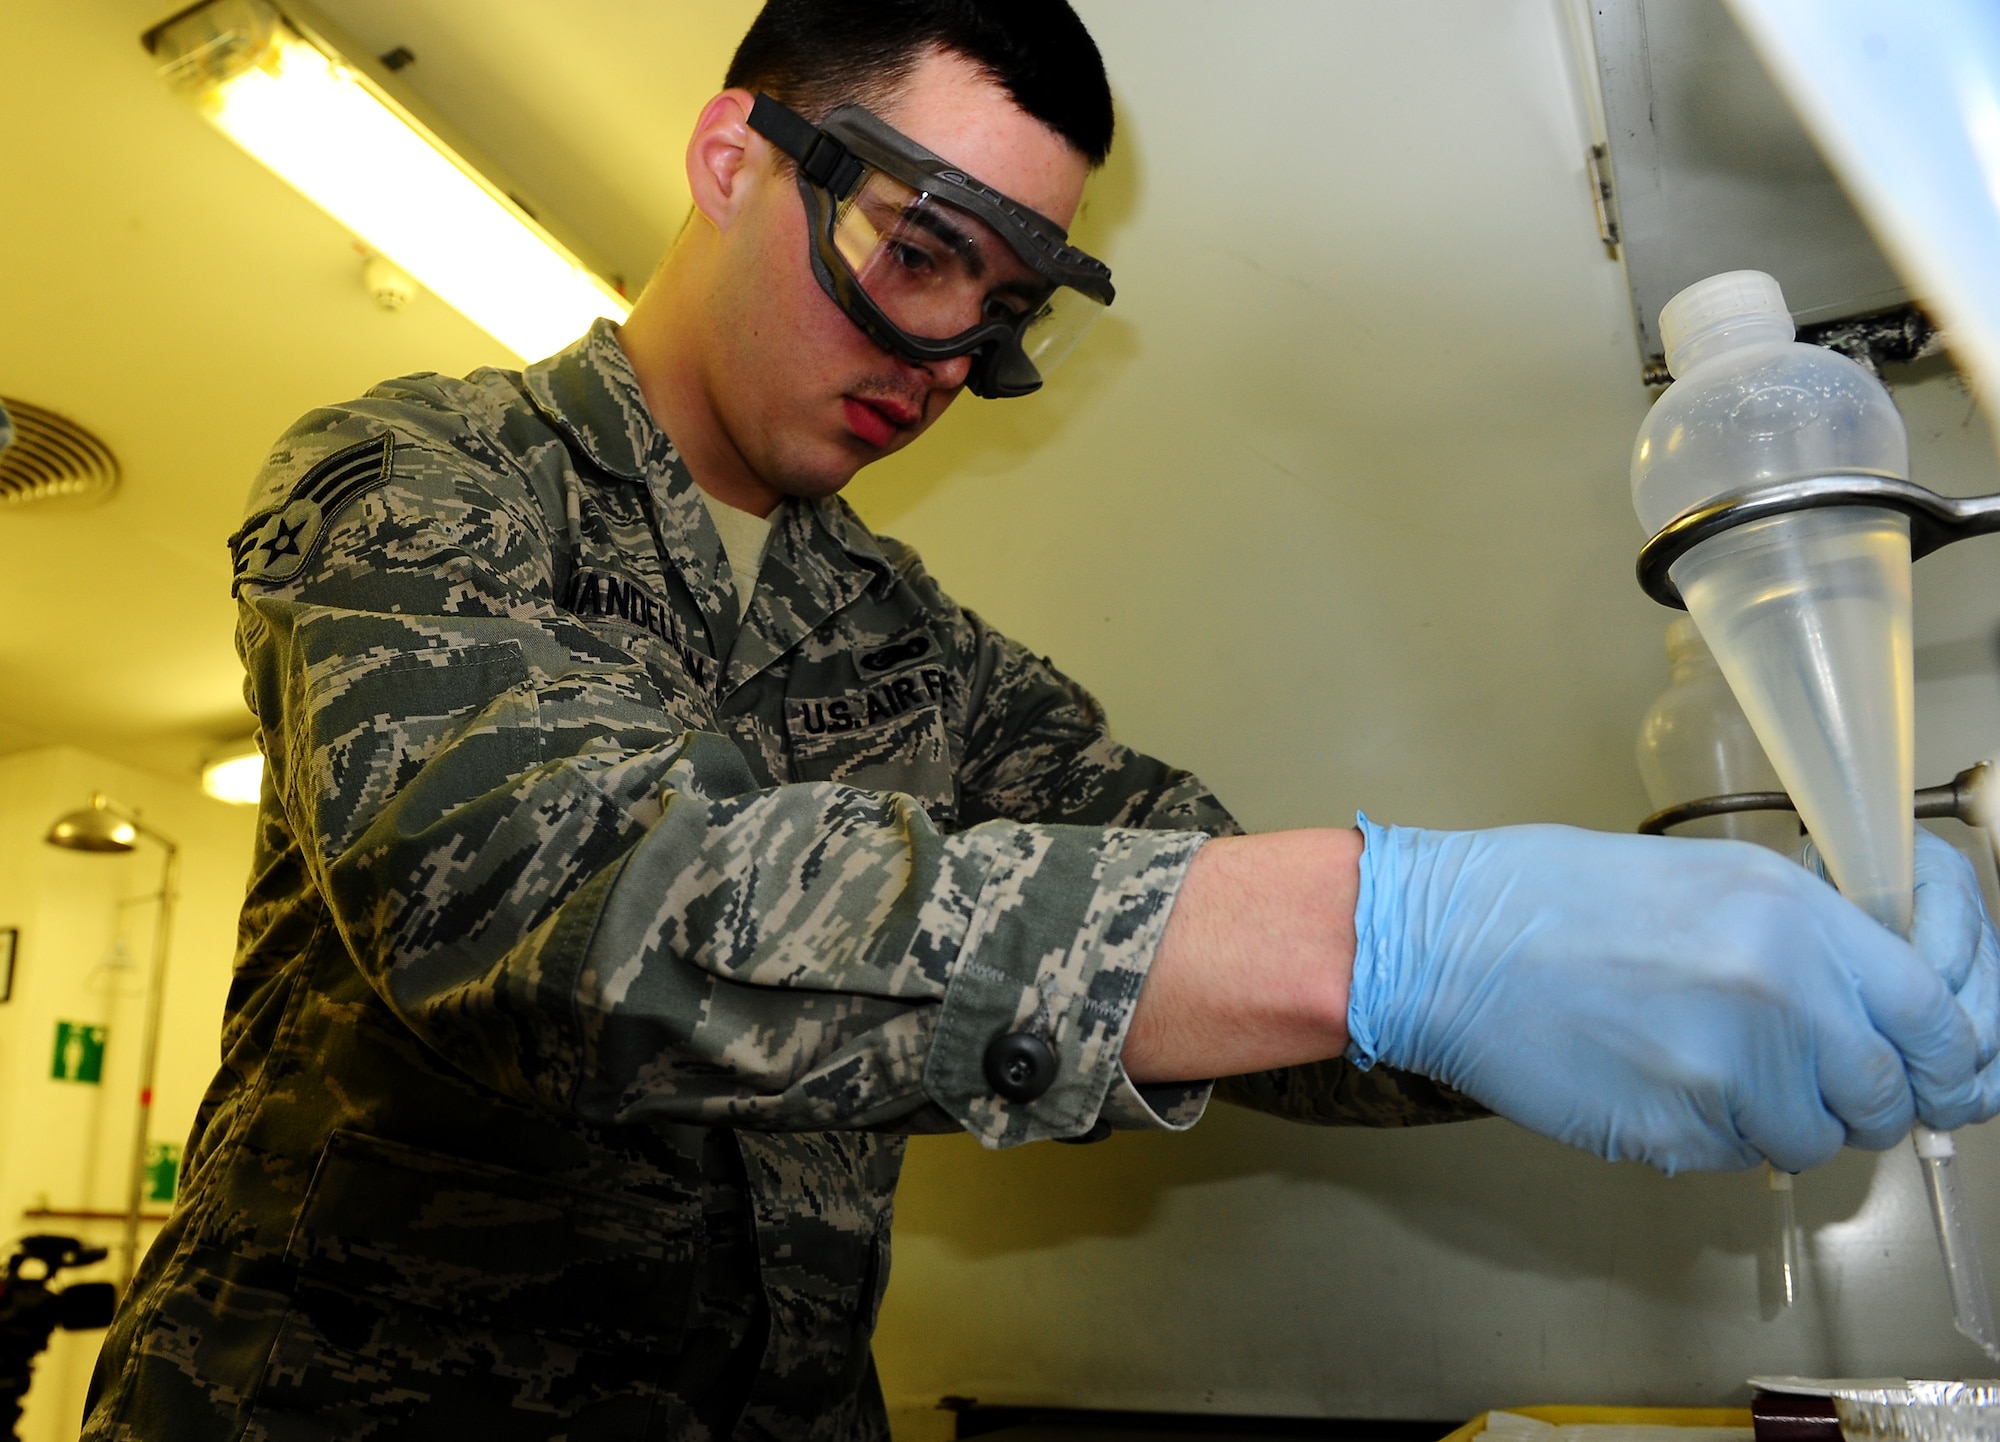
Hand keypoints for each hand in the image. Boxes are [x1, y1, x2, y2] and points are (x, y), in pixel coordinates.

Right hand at [1347, 817, 1982, 1172]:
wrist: (1444, 941)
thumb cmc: (1555, 896)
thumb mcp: (1708, 879)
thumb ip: (1807, 941)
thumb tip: (1875, 1014)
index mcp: (1792, 916)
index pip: (1935, 1018)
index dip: (1939, 1056)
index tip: (1917, 1067)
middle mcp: (1778, 994)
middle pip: (1884, 1095)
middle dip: (1853, 1098)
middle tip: (1796, 1074)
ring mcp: (1727, 1071)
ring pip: (1811, 1139)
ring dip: (1776, 1121)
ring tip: (1701, 1068)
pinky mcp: (1674, 1132)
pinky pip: (1736, 1158)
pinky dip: (1710, 1135)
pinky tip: (1652, 1081)